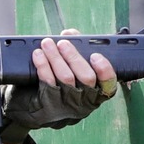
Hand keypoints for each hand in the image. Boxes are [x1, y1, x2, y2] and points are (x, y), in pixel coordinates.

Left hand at [1, 35, 118, 143]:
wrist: (34, 109)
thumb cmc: (60, 86)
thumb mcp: (72, 71)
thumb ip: (76, 51)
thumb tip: (71, 34)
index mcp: (96, 93)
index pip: (109, 84)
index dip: (105, 70)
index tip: (95, 56)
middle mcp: (85, 101)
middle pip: (86, 77)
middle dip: (74, 57)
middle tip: (63, 43)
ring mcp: (68, 105)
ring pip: (66, 78)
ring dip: (55, 57)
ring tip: (47, 44)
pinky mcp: (50, 104)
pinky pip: (48, 82)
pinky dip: (43, 65)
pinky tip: (38, 55)